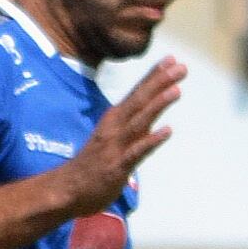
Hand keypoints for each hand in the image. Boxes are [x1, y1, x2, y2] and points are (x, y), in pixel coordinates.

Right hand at [57, 58, 182, 217]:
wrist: (66, 189)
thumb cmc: (92, 163)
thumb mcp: (112, 137)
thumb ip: (131, 126)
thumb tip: (152, 118)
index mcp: (115, 119)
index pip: (137, 93)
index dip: (154, 76)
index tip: (171, 59)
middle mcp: (115, 127)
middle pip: (140, 100)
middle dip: (161, 82)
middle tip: (181, 66)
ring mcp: (116, 146)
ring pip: (140, 121)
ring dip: (158, 104)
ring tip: (176, 90)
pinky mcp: (117, 166)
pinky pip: (137, 152)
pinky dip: (151, 140)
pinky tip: (167, 131)